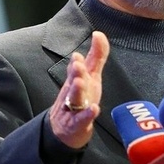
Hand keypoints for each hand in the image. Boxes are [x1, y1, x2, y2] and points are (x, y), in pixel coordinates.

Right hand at [49, 31, 109, 148]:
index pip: (77, 67)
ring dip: (77, 90)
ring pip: (75, 98)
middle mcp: (75, 91)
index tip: (81, 52)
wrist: (64, 129)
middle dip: (76, 71)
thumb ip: (96, 55)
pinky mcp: (77, 123)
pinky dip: (87, 114)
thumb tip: (99, 34)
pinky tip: (94, 109)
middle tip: (77, 63)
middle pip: (74, 80)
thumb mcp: (90, 75)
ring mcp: (74, 107)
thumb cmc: (80, 97)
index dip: (78, 60)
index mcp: (77, 78)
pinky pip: (81, 119)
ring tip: (80, 82)